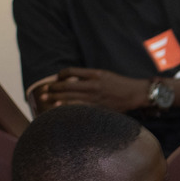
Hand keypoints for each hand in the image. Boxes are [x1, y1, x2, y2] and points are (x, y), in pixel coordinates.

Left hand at [37, 68, 151, 112]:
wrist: (136, 94)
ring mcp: (95, 97)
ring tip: (45, 99)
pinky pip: (78, 107)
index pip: (70, 71)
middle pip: (66, 85)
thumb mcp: (105, 75)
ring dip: (55, 98)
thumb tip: (71, 79)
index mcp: (95, 74)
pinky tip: (58, 108)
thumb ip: (89, 77)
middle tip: (44, 91)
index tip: (57, 78)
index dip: (60, 74)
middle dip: (52, 88)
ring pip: (69, 97)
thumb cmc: (120, 84)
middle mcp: (93, 85)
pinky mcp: (98, 107)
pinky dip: (67, 107)